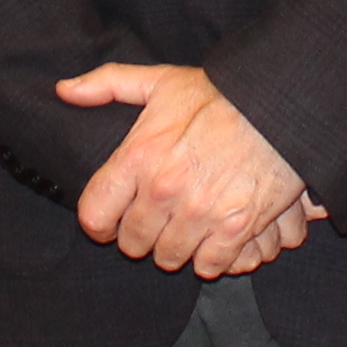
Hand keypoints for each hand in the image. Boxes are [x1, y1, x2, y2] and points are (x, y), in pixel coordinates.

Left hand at [58, 64, 311, 277]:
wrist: (282, 106)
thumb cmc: (221, 95)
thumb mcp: (161, 81)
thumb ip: (107, 84)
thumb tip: (64, 91)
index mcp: (139, 156)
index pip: (94, 214)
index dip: (99, 223)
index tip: (109, 220)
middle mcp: (164, 190)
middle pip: (133, 244)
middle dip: (140, 235)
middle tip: (155, 221)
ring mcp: (200, 214)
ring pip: (169, 258)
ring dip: (174, 247)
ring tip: (184, 228)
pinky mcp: (235, 230)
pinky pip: (208, 266)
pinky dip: (210, 257)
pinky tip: (213, 237)